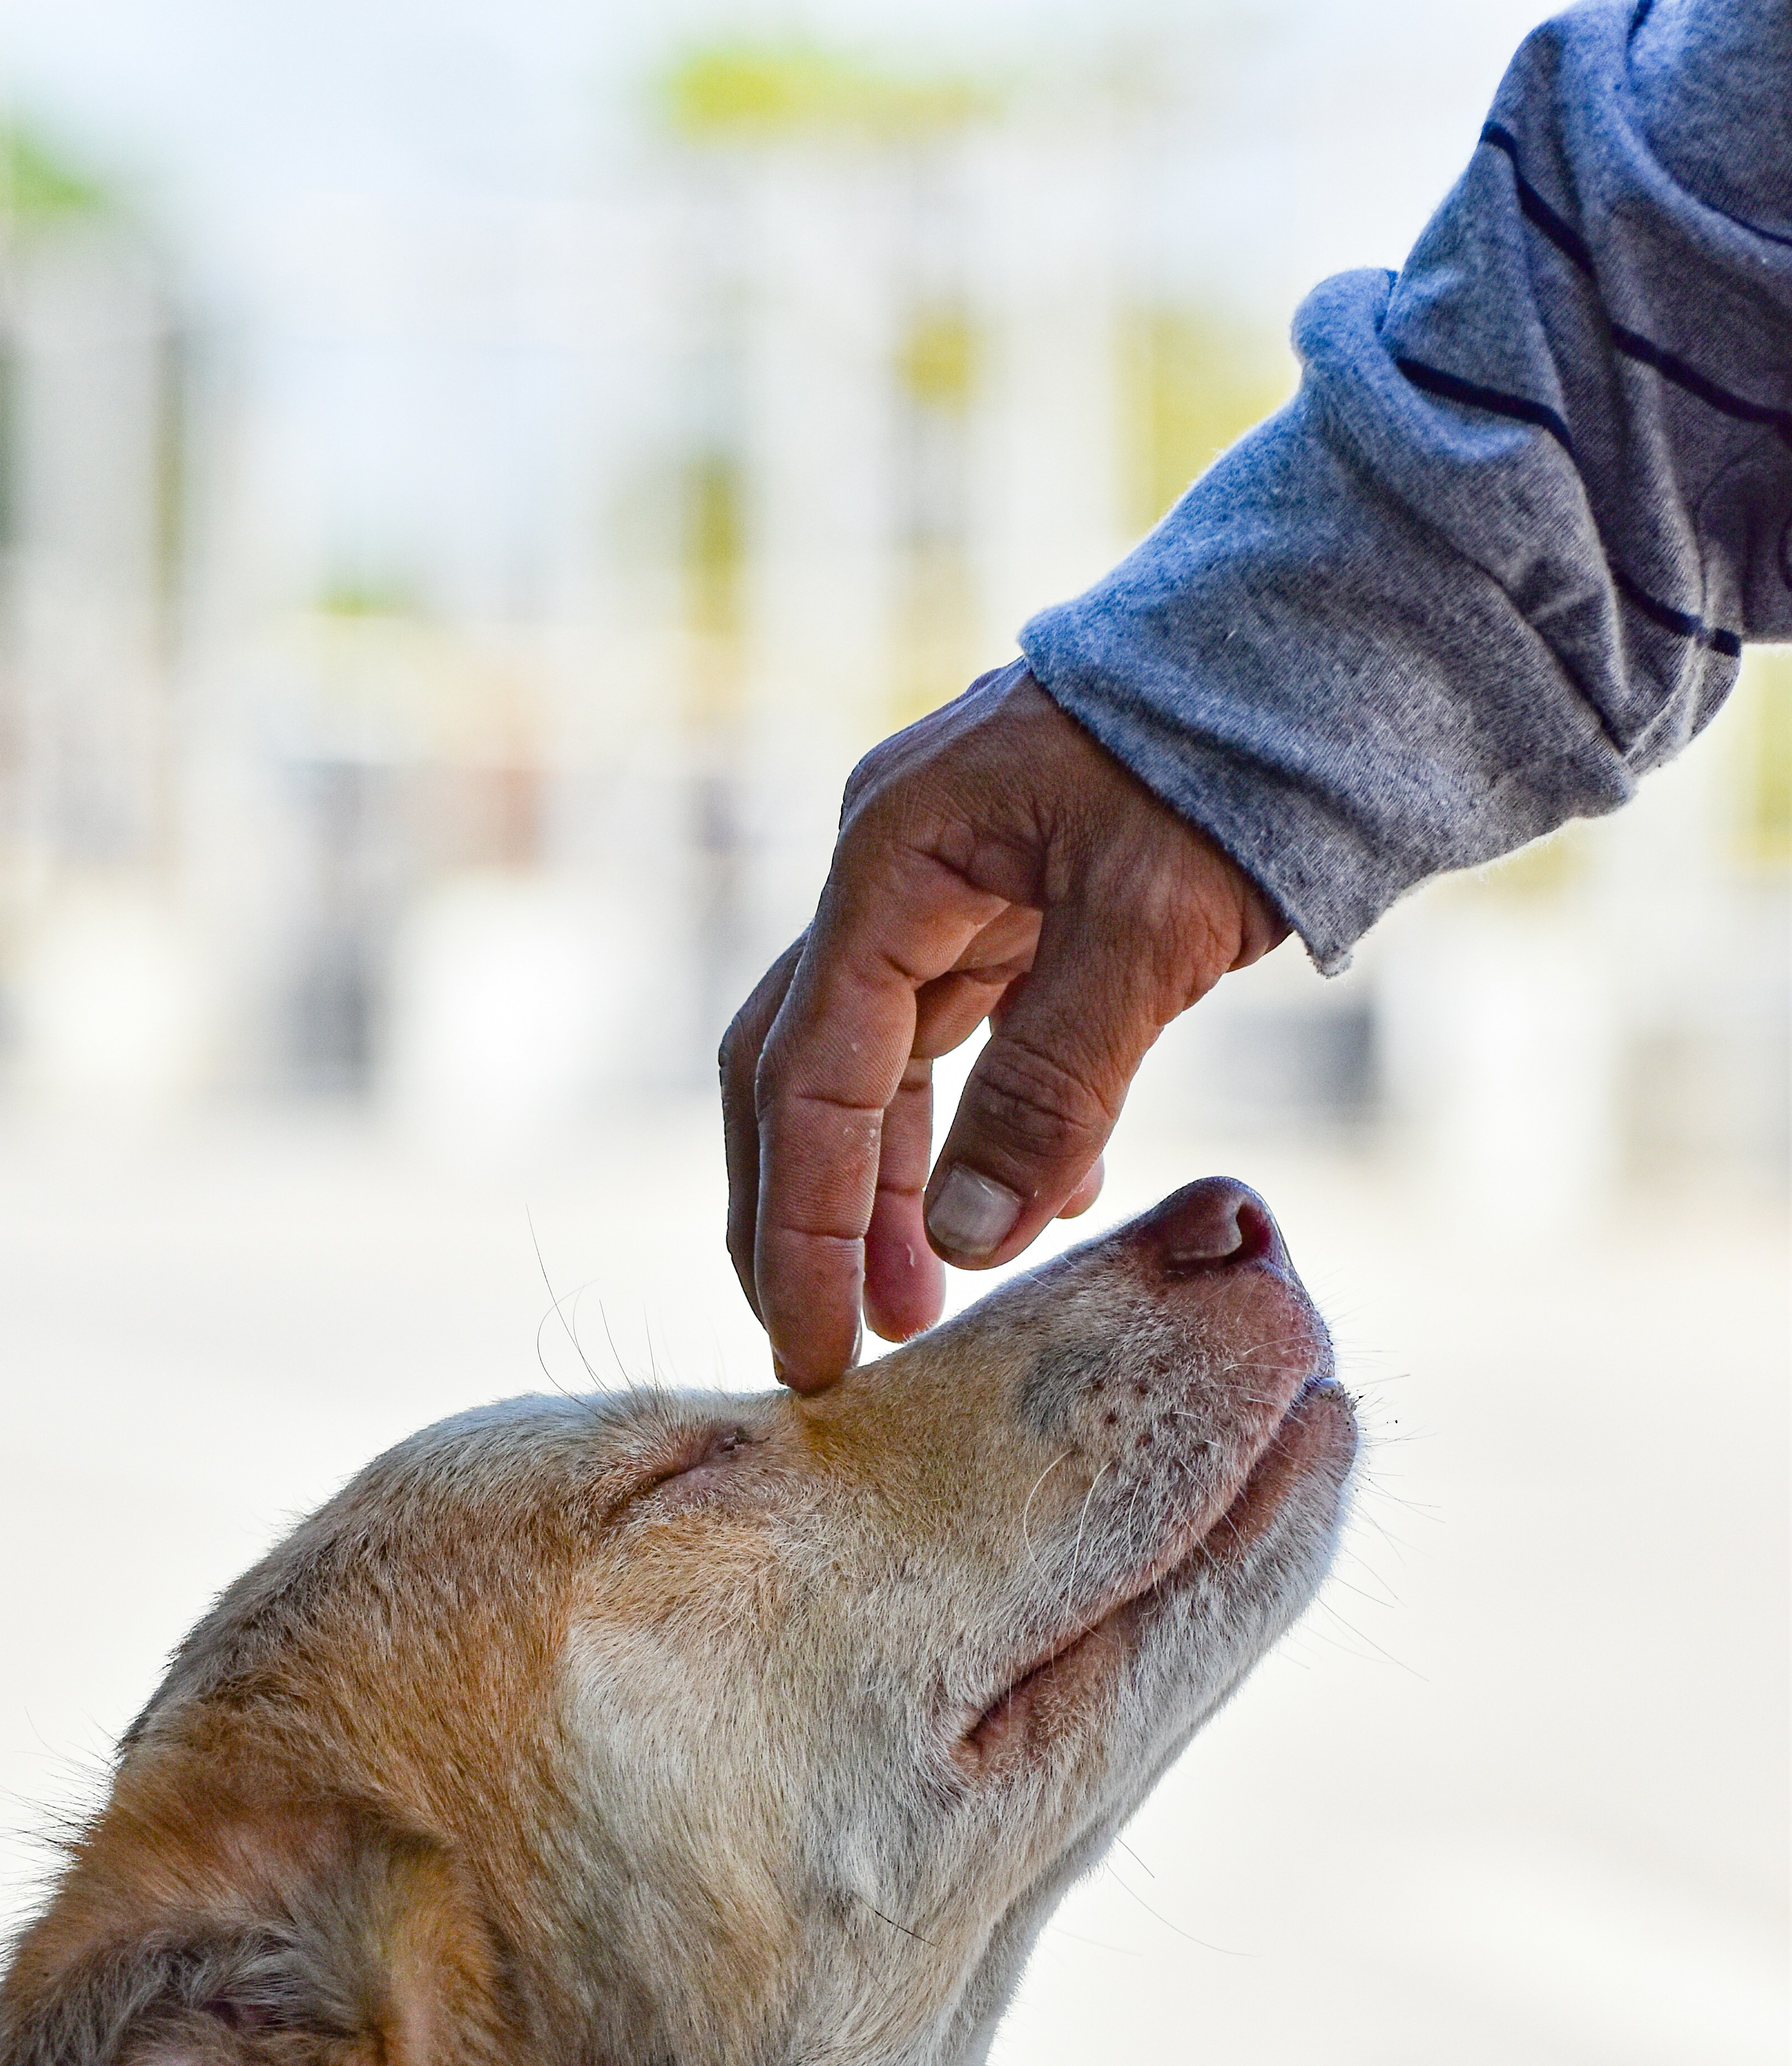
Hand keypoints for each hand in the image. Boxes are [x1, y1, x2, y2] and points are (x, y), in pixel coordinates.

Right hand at [720, 663, 1286, 1390]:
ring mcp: (954, 885)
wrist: (1339, 640)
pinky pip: (966, 1041)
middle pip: (798, 1074)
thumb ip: (1050, 1087)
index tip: (820, 1354)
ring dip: (890, 1193)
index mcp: (891, 858)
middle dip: (807, 1220)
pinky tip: (1039, 1206)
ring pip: (878, 1068)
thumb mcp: (1149, 931)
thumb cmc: (1238, 760)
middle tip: (831, 1349)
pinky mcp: (1022, 904)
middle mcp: (896, 870)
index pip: (807, 1080)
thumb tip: (963, 1244)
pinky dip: (984, 1132)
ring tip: (924, 1311)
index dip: (803, 1230)